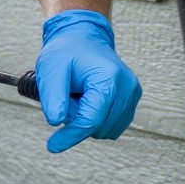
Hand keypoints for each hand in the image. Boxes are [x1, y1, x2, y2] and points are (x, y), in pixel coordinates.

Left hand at [34, 10, 142, 152]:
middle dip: (78, 120)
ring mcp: (133, 93)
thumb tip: (56, 121)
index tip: (52, 146)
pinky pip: (112, 126)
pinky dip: (97, 120)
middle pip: (99, 127)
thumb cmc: (66, 51)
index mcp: (110, 78)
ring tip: (79, 96)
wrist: (83, 37)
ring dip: (88, 120)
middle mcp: (128, 86)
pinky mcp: (132, 99)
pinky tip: (89, 101)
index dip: (70, 135)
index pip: (91, 120)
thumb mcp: (51, 69)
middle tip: (68, 97)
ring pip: (106, 130)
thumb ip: (53, 96)